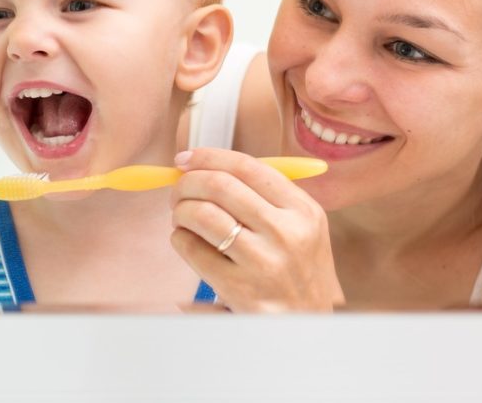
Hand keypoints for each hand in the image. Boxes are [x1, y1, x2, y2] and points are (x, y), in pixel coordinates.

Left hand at [169, 148, 343, 311]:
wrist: (304, 324)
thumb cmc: (295, 268)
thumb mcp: (301, 226)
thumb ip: (263, 194)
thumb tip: (203, 165)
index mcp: (302, 210)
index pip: (247, 167)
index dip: (208, 157)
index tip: (186, 159)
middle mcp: (286, 232)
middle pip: (220, 185)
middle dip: (187, 182)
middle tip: (177, 189)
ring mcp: (263, 261)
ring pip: (202, 214)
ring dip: (180, 210)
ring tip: (180, 216)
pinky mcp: (239, 288)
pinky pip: (191, 248)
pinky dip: (179, 238)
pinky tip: (186, 241)